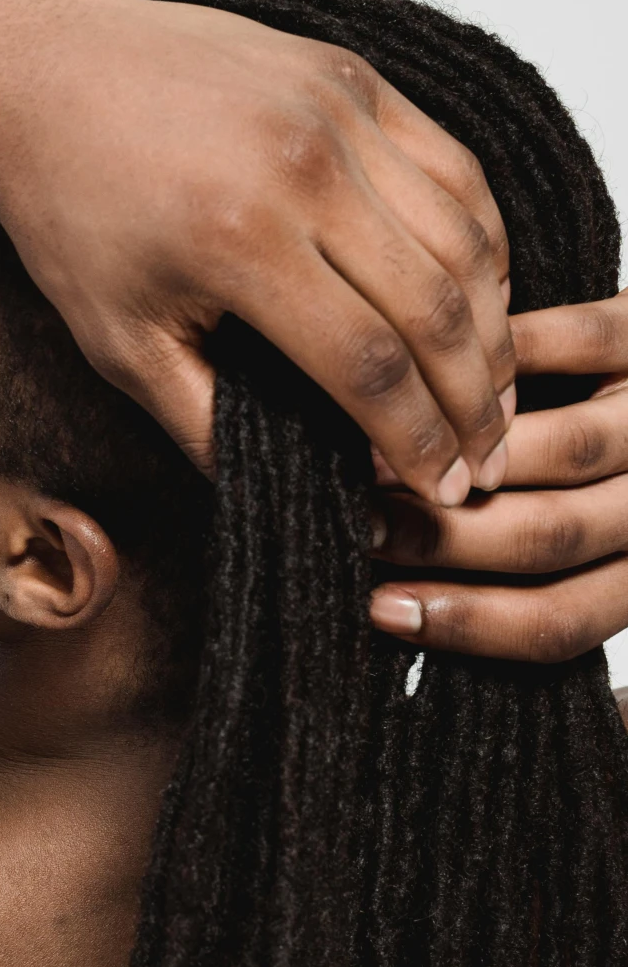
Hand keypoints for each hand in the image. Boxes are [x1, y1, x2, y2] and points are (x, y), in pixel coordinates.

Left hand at [0, 0, 515, 504]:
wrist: (42, 75)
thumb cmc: (70, 212)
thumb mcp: (117, 340)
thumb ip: (200, 426)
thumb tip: (279, 494)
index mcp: (241, 241)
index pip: (369, 365)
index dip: (416, 441)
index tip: (442, 490)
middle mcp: (306, 169)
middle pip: (437, 307)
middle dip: (474, 401)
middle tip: (487, 460)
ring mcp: (339, 111)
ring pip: (464, 236)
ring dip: (494, 327)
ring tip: (491, 392)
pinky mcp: (353, 76)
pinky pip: (454, 167)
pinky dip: (482, 239)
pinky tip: (480, 296)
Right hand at [367, 291, 627, 660]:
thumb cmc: (601, 469)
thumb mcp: (571, 534)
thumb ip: (509, 569)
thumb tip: (392, 595)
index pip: (559, 623)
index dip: (467, 624)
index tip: (379, 608)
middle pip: (552, 540)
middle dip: (443, 540)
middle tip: (365, 525)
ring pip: (569, 450)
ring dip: (464, 450)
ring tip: (384, 449)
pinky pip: (585, 342)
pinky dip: (507, 351)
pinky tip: (437, 357)